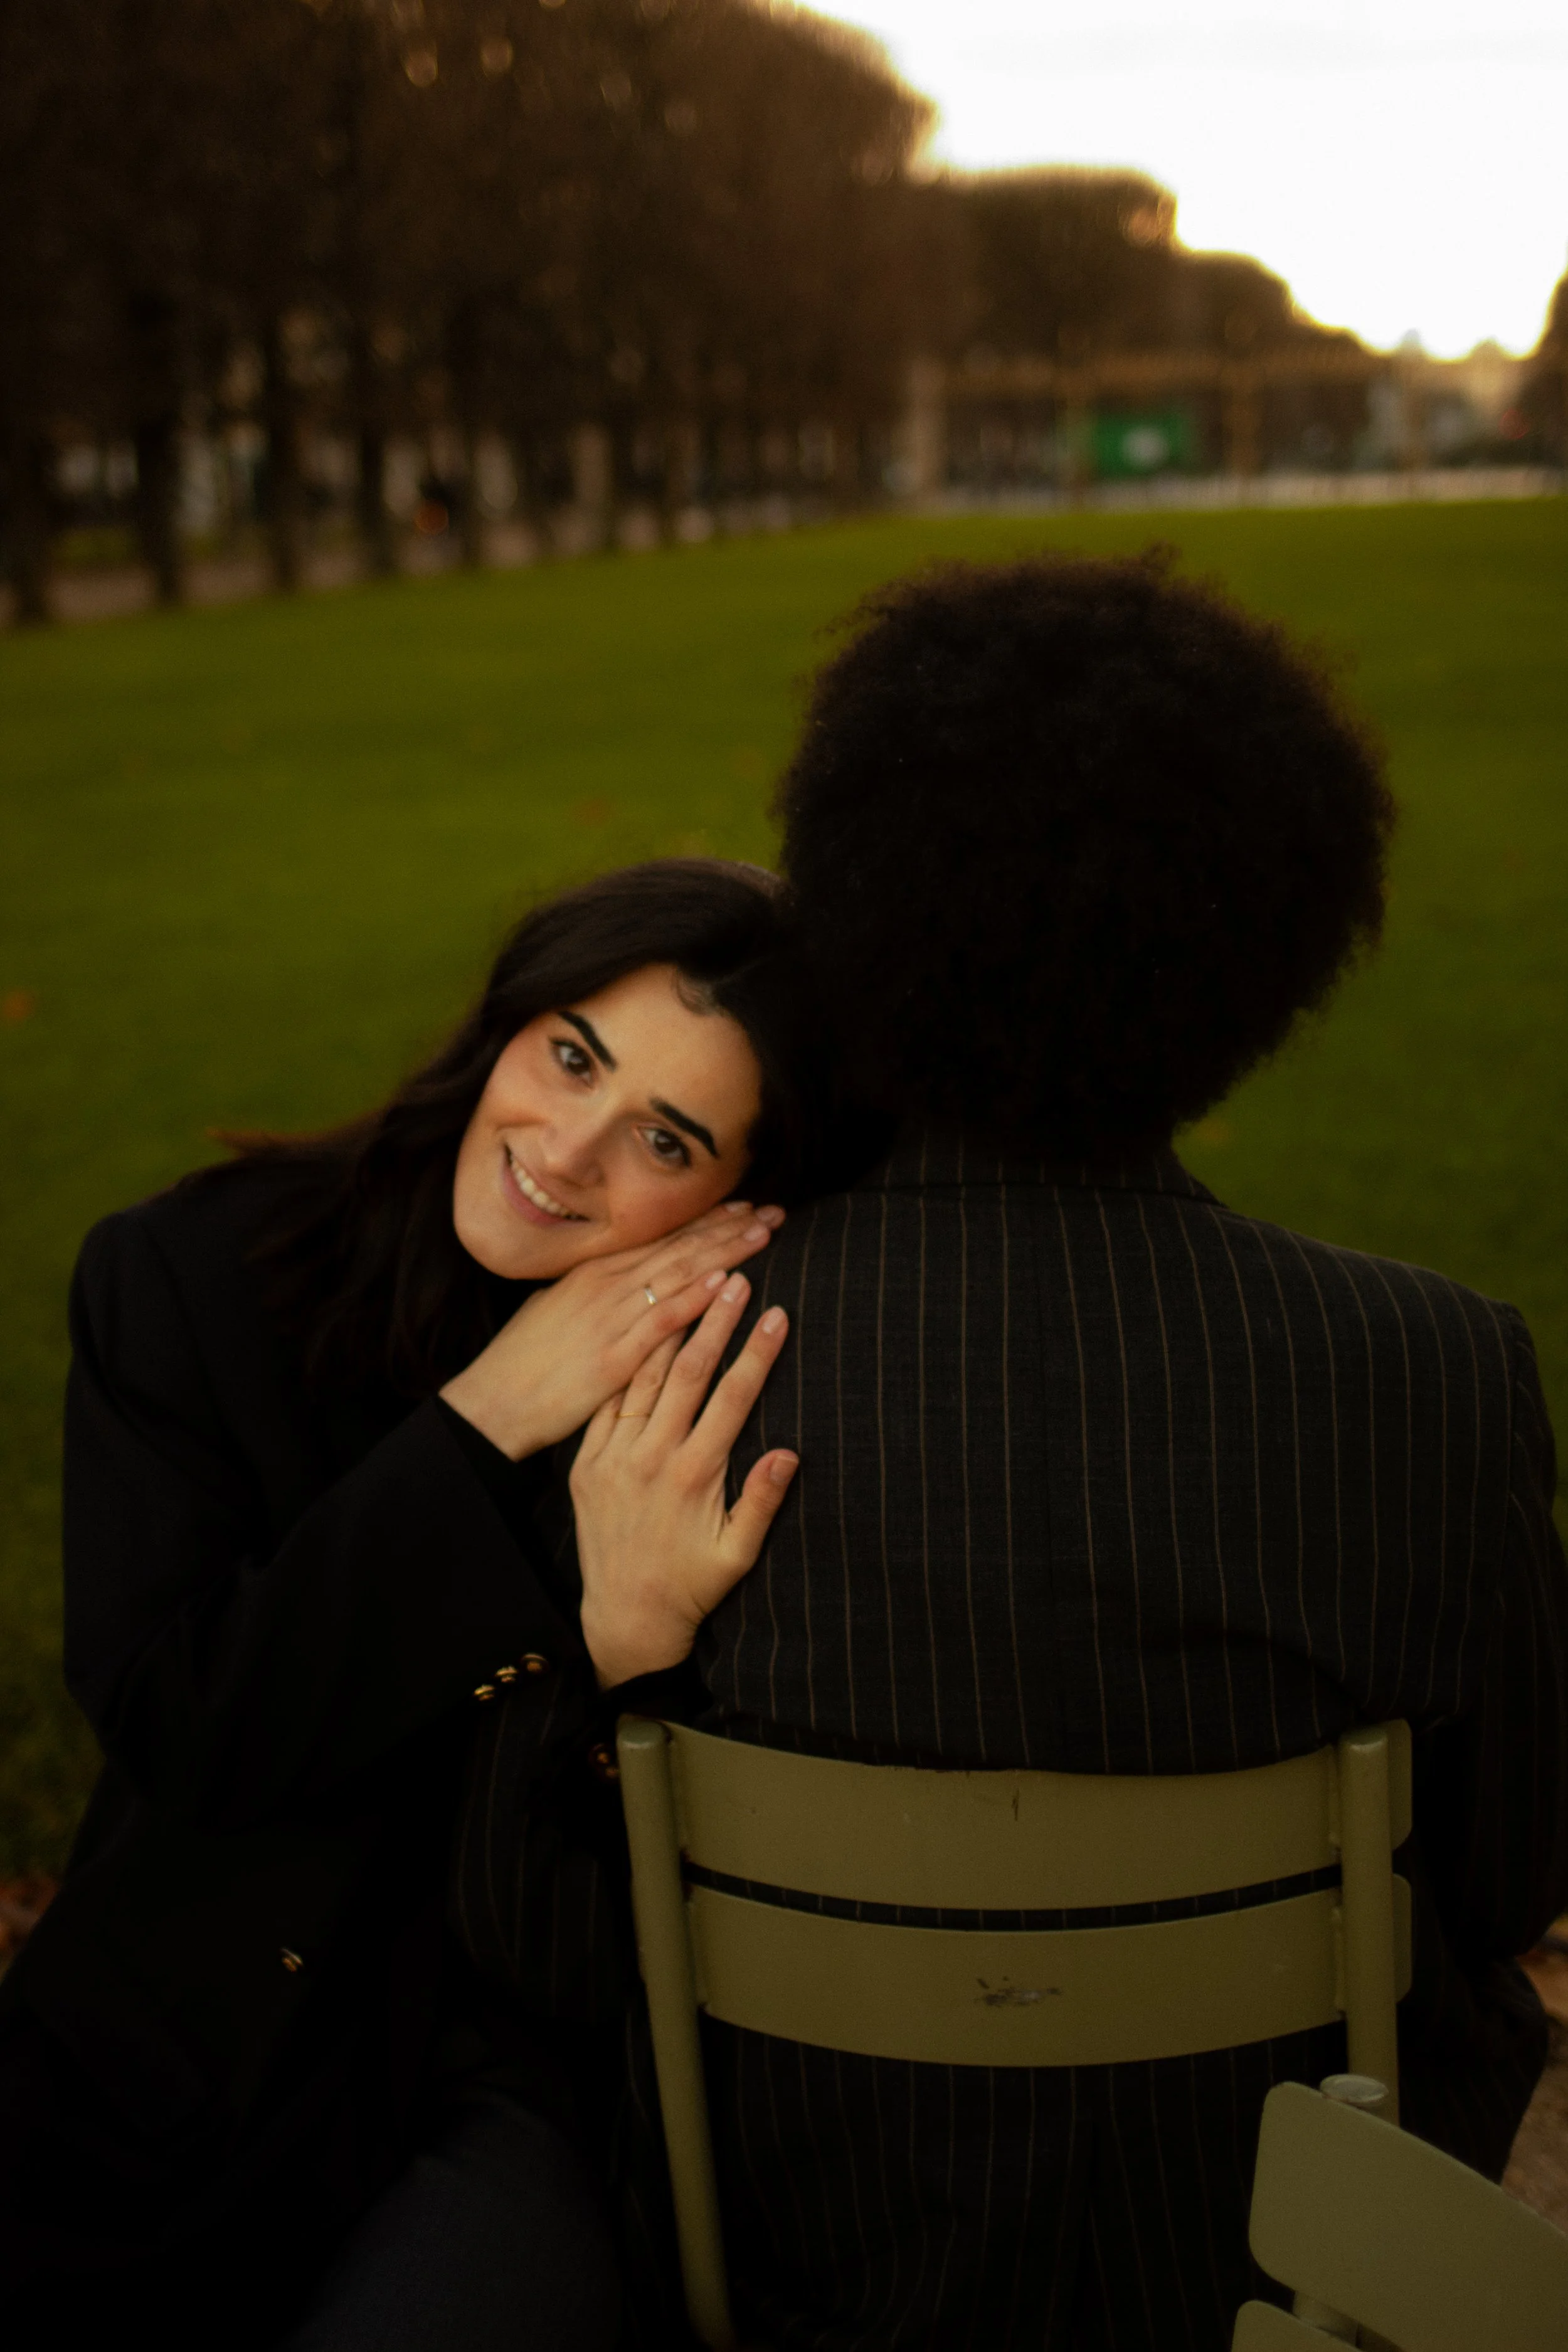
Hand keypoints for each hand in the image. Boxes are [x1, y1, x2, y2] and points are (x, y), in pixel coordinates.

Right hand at [439, 1201, 782, 1459]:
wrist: (493, 1402)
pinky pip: (660, 1321)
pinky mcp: (613, 1356)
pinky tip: (725, 1283)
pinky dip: (694, 1299)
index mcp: (593, 1273)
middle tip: (773, 1211)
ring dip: (724, 1252)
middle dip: (727, 1227)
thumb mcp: (557, 1310)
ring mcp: (609, 1318)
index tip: (743, 1206)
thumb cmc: (524, 1361)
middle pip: (677, 1247)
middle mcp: (605, 1285)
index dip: (705, 1220)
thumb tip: (616, 1279)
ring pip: (676, 1274)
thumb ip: (592, 1292)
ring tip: (763, 1233)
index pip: (659, 1237)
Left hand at [571, 1272, 797, 1687]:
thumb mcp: (736, 1555)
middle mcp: (652, 1458)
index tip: (777, 1312)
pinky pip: (609, 1401)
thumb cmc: (691, 1586)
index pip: (733, 1398)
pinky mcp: (587, 1462)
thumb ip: (762, 1503)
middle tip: (737, 1274)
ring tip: (692, 1284)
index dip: (756, 1352)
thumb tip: (790, 1454)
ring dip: (672, 1327)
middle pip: (689, 1372)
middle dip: (716, 1320)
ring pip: (645, 1376)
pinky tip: (642, 1329)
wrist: (623, 1619)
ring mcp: (615, 1456)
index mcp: (694, 1476)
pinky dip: (627, 1362)